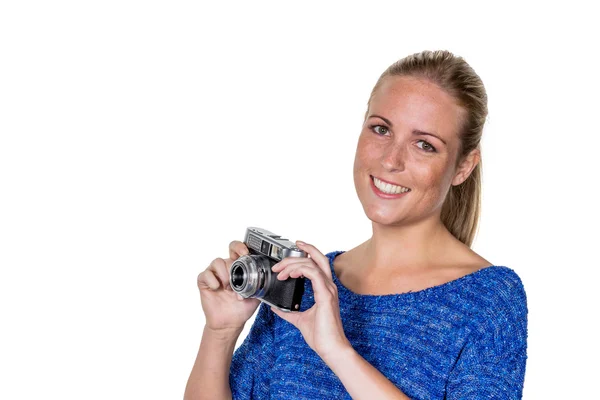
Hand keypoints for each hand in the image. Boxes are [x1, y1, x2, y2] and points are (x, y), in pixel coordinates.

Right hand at [197, 240, 260, 332]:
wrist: (231, 323)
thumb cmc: (242, 307)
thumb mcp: (257, 293)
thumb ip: (261, 281)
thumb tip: (271, 275)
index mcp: (238, 268)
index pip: (236, 249)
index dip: (240, 247)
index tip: (246, 253)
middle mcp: (225, 268)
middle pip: (227, 255)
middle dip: (233, 265)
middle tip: (237, 278)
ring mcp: (214, 275)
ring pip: (216, 262)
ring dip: (224, 274)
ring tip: (229, 287)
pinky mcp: (204, 283)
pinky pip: (205, 274)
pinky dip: (212, 280)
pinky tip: (218, 288)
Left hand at [270, 241, 350, 359]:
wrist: (330, 348)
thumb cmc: (321, 336)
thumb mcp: (299, 320)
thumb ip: (289, 312)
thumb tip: (276, 308)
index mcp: (324, 289)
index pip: (318, 264)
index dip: (307, 253)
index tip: (294, 249)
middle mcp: (328, 287)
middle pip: (318, 258)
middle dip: (301, 252)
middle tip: (281, 260)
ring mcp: (328, 290)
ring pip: (312, 264)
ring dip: (294, 264)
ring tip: (281, 272)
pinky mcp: (325, 296)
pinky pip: (314, 274)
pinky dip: (301, 270)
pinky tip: (290, 275)